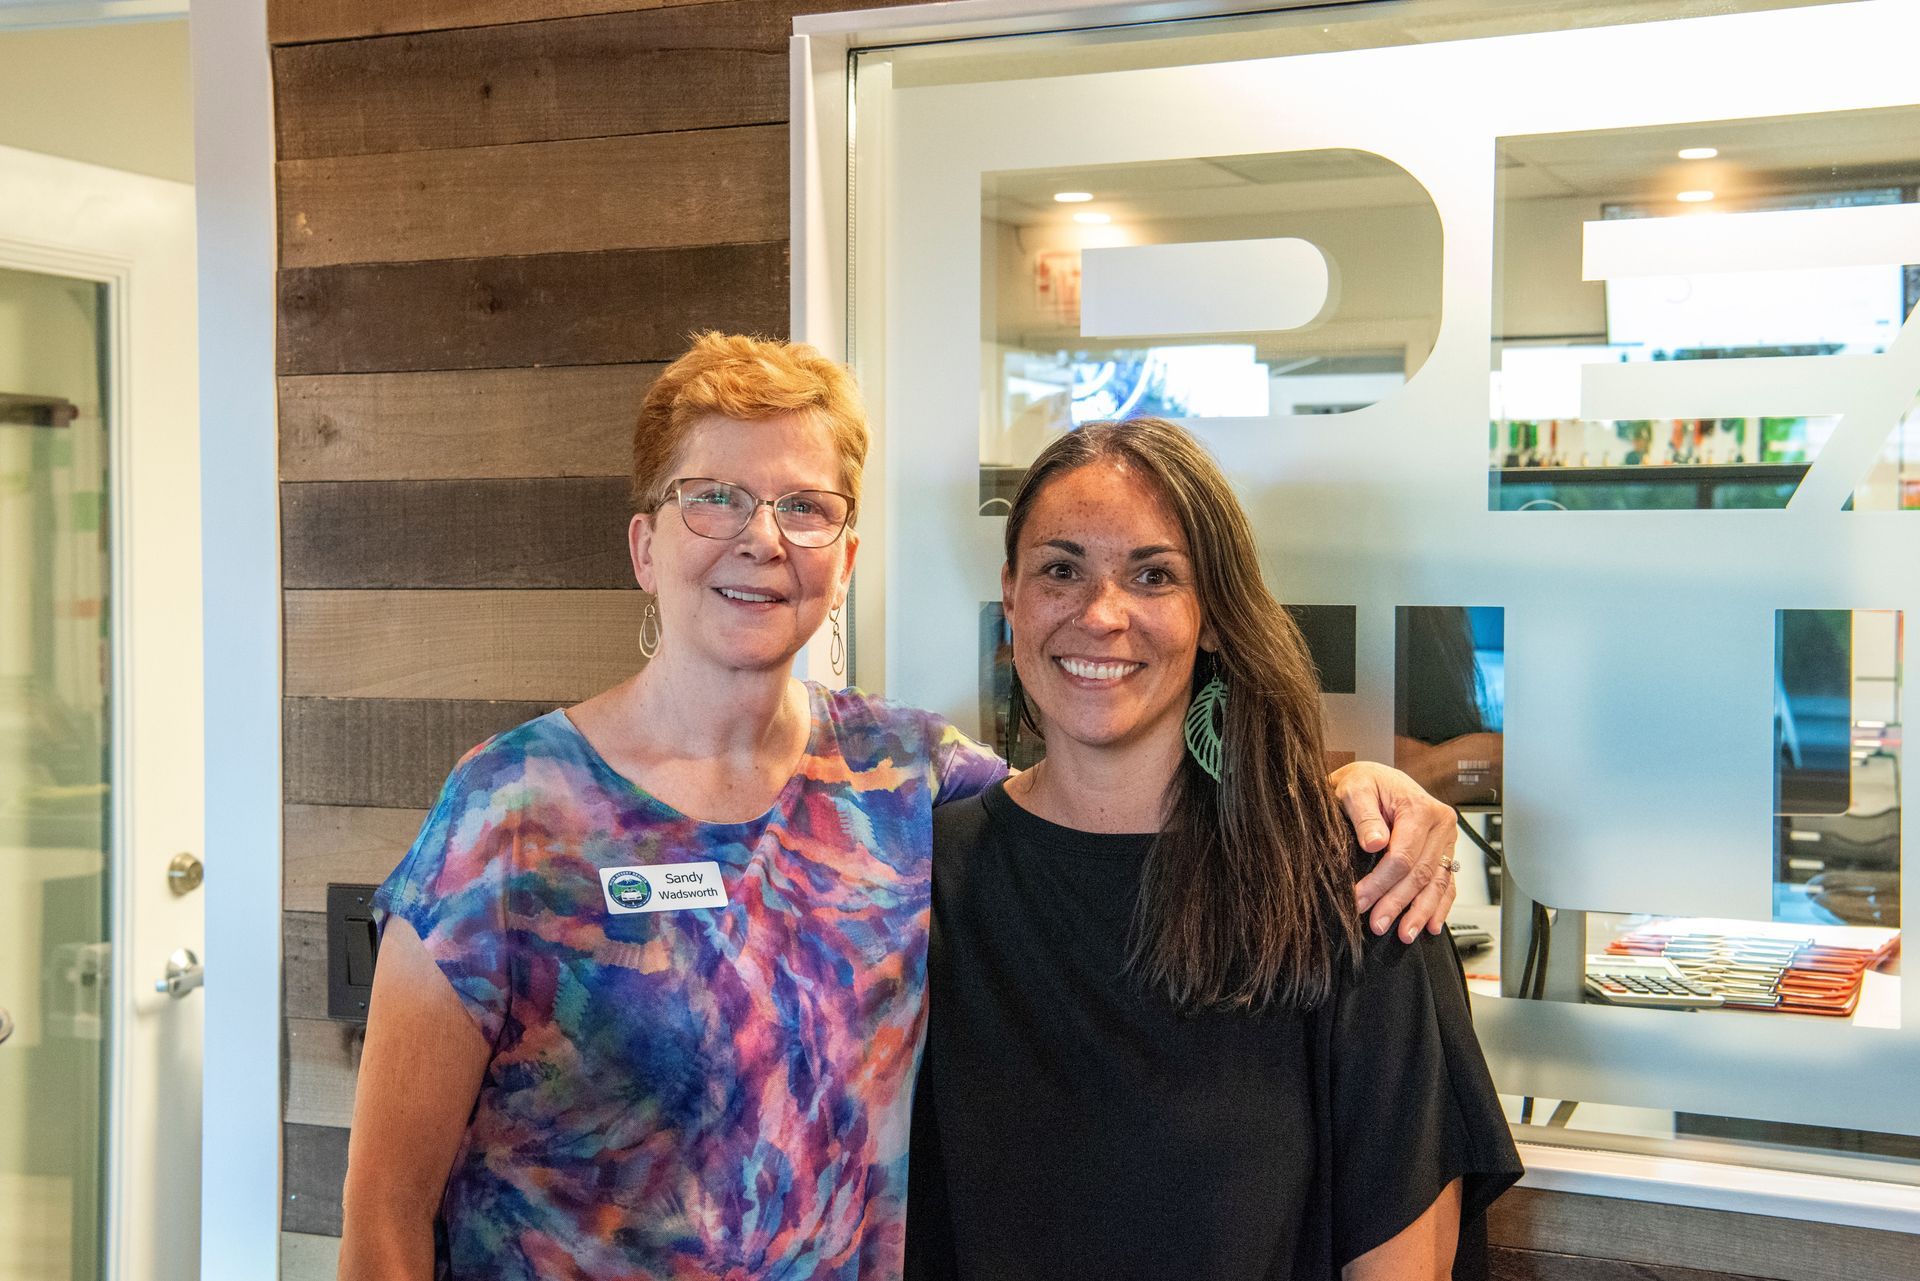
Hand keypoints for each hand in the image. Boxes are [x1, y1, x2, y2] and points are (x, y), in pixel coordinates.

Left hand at [1329, 761, 1458, 941]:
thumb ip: (1364, 815)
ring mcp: (1446, 839)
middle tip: (1377, 925)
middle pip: (1420, 873)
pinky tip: (1432, 925)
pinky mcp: (1445, 851)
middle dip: (1397, 903)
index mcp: (1420, 808)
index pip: (1402, 857)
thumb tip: (1374, 843)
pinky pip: (1447, 882)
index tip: (1359, 901)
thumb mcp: (1355, 789)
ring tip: (1404, 934)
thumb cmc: (1363, 783)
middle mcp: (1440, 824)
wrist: (1375, 779)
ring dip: (1421, 912)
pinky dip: (1440, 906)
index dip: (1380, 883)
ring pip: (1436, 883)